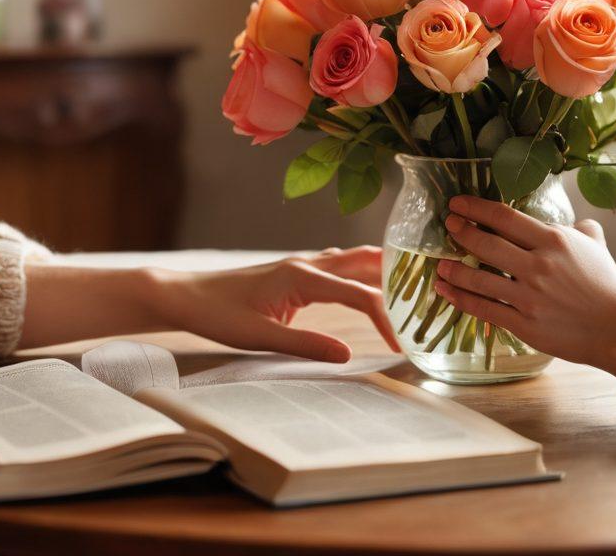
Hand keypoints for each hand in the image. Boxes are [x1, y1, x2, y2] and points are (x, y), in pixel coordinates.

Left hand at [152, 246, 399, 362]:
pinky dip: (363, 275)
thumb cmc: (216, 315)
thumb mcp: (259, 337)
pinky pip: (340, 268)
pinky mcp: (296, 274)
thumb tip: (348, 354)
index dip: (386, 318)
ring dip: (383, 272)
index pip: (359, 294)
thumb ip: (305, 344)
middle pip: (366, 262)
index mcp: (302, 277)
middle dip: (399, 277)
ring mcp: (302, 266)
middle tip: (430, 294)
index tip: (402, 343)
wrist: (185, 296)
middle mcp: (307, 264)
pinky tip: (372, 285)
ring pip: (354, 260)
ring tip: (413, 288)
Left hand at [433, 196, 615, 365]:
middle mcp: (538, 266)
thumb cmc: (607, 285)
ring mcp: (529, 297)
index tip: (458, 204)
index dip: (476, 208)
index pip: (505, 218)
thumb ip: (582, 229)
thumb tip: (576, 223)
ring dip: (453, 269)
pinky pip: (483, 309)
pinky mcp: (524, 324)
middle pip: (486, 243)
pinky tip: (445, 290)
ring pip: (478, 279)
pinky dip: (459, 298)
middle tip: (447, 226)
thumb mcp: (597, 246)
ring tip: (439, 263)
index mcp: (554, 241)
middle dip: (461, 232)